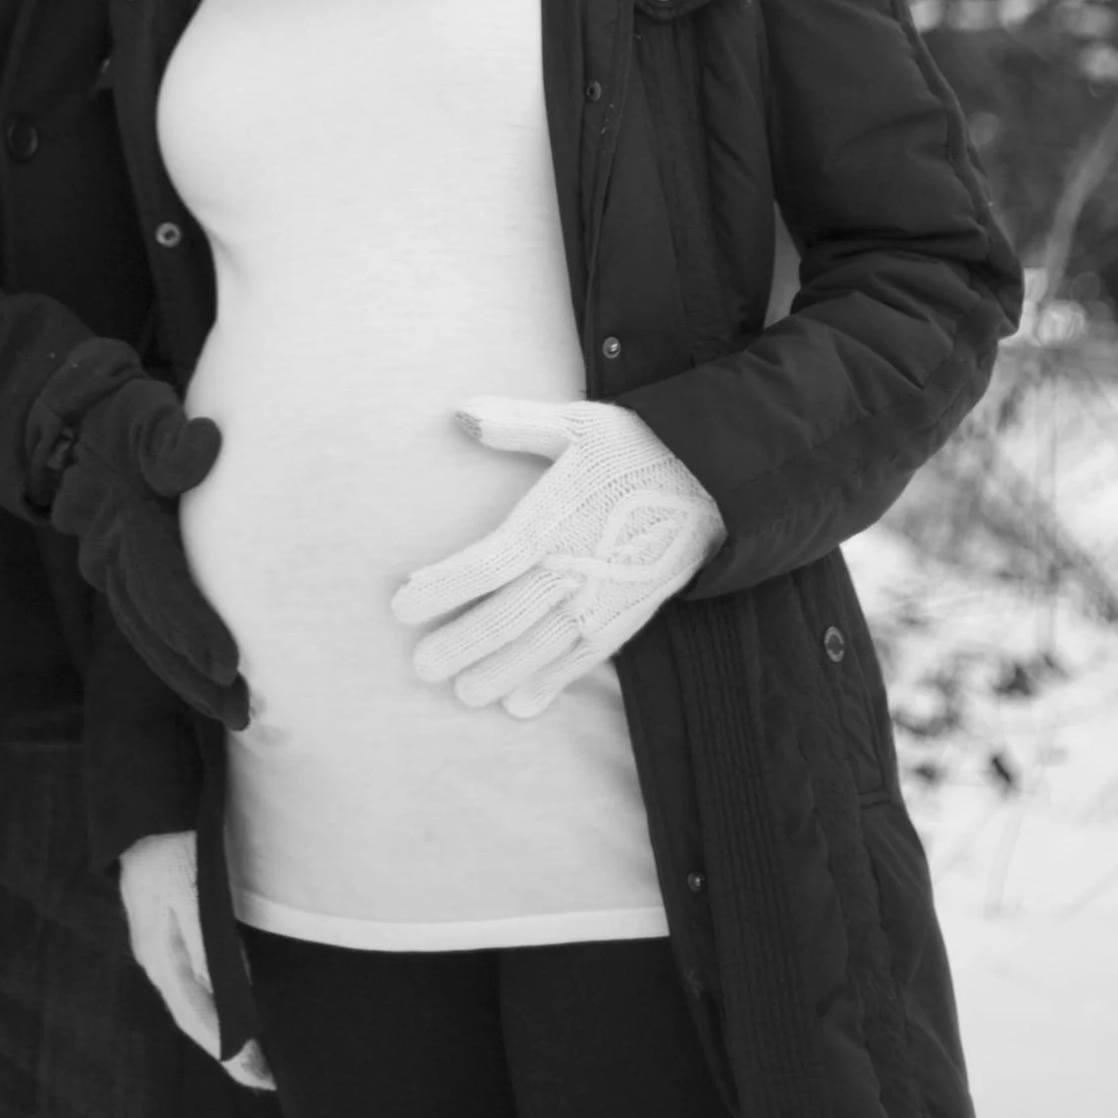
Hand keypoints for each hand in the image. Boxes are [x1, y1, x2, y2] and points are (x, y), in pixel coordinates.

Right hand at [43, 373, 248, 729]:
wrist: (76, 424)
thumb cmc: (126, 419)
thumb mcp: (146, 414)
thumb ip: (169, 437)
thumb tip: (204, 448)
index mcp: (124, 519)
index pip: (160, 583)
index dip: (192, 626)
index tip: (225, 664)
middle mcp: (111, 555)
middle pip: (153, 626)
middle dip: (193, 674)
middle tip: (241, 713)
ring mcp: (110, 569)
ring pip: (145, 635)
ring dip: (184, 677)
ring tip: (232, 713)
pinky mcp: (118, 576)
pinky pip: (142, 627)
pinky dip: (170, 658)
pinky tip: (201, 684)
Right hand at [117, 831, 273, 1088]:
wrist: (148, 810)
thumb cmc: (175, 848)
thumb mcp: (194, 895)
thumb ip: (209, 948)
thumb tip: (232, 1001)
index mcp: (161, 957)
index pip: (198, 1022)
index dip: (230, 1053)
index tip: (261, 1077)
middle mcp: (157, 960)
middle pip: (195, 1019)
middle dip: (230, 1053)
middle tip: (267, 1080)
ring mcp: (160, 946)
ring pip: (194, 1003)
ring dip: (224, 1032)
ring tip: (257, 1055)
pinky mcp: (168, 930)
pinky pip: (193, 981)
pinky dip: (215, 1005)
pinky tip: (233, 1007)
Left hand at [390, 395, 723, 716]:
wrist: (717, 483)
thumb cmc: (639, 446)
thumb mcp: (577, 424)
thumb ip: (515, 423)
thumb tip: (458, 413)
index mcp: (552, 521)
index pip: (483, 563)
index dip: (440, 587)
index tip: (400, 605)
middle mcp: (573, 568)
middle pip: (504, 618)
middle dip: (460, 644)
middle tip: (421, 669)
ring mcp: (601, 600)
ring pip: (539, 649)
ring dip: (499, 673)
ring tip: (464, 694)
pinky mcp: (626, 617)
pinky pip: (582, 660)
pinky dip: (551, 684)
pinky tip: (523, 703)